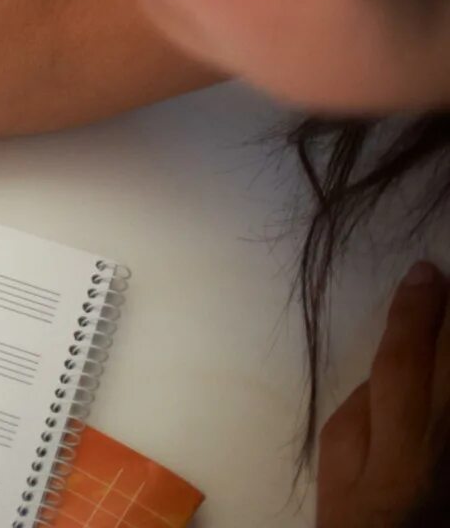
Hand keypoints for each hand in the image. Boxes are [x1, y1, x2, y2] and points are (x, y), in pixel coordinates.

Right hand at [319, 262, 449, 527]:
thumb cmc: (359, 508)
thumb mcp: (338, 455)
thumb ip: (361, 402)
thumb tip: (389, 357)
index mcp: (403, 437)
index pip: (408, 357)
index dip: (414, 311)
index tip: (423, 271)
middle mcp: (449, 434)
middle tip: (446, 279)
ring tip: (448, 310)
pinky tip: (445, 350)